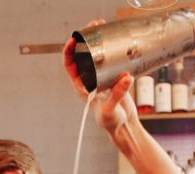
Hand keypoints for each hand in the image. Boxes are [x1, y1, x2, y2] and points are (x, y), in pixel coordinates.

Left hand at [63, 19, 138, 137]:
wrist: (123, 126)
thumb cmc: (111, 122)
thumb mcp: (110, 110)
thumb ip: (116, 95)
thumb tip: (126, 77)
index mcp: (81, 87)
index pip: (70, 65)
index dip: (69, 51)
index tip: (74, 39)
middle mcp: (89, 80)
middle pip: (82, 56)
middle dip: (86, 40)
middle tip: (94, 26)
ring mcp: (101, 77)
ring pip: (96, 55)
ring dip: (99, 41)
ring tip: (104, 26)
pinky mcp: (113, 76)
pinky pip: (110, 59)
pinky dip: (112, 48)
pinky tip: (116, 39)